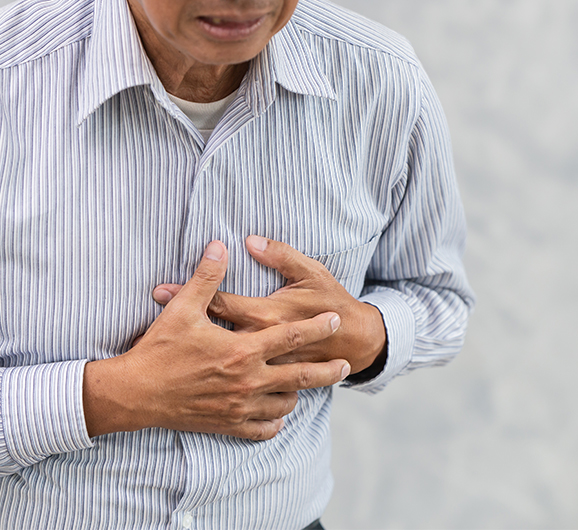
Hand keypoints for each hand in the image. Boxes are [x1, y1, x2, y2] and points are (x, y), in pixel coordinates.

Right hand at [83, 241, 350, 440]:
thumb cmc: (158, 350)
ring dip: (298, 392)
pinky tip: (277, 411)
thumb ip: (207, 277)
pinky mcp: (227, 425)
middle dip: (328, 370)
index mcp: (243, 349)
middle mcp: (248, 381)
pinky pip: (263, 428)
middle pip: (301, 375)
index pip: (291, 336)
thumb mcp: (182, 308)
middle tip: (345, 364)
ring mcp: (240, 406)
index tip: (335, 320)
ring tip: (305, 383)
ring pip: (285, 403)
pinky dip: (274, 420)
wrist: (134, 394)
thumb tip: (220, 245)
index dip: (317, 327)